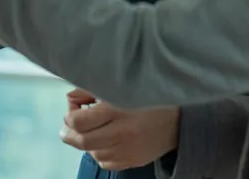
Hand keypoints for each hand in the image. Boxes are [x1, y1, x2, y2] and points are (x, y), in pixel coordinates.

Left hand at [60, 89, 178, 170]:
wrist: (178, 118)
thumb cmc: (148, 96)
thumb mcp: (120, 85)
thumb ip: (92, 90)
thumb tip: (71, 99)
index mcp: (117, 110)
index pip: (78, 122)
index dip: (69, 116)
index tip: (74, 109)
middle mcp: (121, 133)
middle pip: (82, 141)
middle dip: (70, 133)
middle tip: (69, 125)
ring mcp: (127, 151)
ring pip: (92, 153)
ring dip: (86, 142)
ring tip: (92, 129)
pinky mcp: (132, 161)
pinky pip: (105, 162)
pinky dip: (99, 153)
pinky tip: (105, 141)